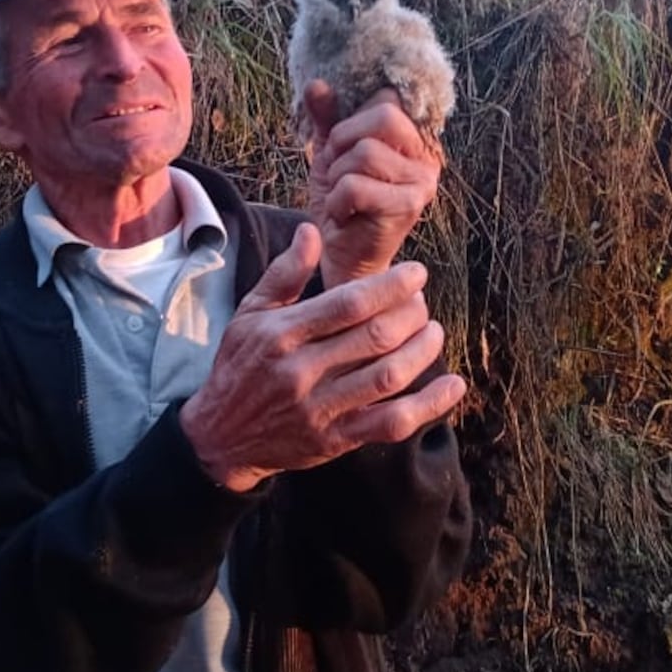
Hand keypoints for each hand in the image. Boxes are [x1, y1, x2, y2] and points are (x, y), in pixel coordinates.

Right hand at [179, 223, 465, 492]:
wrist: (219, 438)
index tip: (417, 274)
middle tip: (422, 303)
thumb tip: (311, 230)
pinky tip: (453, 385)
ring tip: (434, 332)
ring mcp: (318, 409)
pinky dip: (428, 405)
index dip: (390, 286)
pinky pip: (390, 424)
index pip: (347, 304)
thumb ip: (284, 273)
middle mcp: (300, 371)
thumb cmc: (239, 367)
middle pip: (373, 337)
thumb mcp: (249, 314)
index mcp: (281, 334)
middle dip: (410, 315)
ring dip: (422, 352)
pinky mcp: (333, 441)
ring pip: (387, 377)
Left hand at [304, 83, 440, 288]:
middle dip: (344, 141)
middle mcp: (427, 158)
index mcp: (413, 139)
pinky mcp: (407, 208)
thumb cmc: (341, 205)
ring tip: (341, 197)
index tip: (342, 149)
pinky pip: (356, 185)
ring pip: (365, 152)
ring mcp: (422, 183)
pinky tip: (344, 215)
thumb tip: (316, 83)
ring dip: (338, 175)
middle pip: (384, 117)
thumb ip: (327, 119)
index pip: (386, 100)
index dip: (351, 121)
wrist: (343, 258)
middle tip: (338, 170)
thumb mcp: (331, 154)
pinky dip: (337, 200)